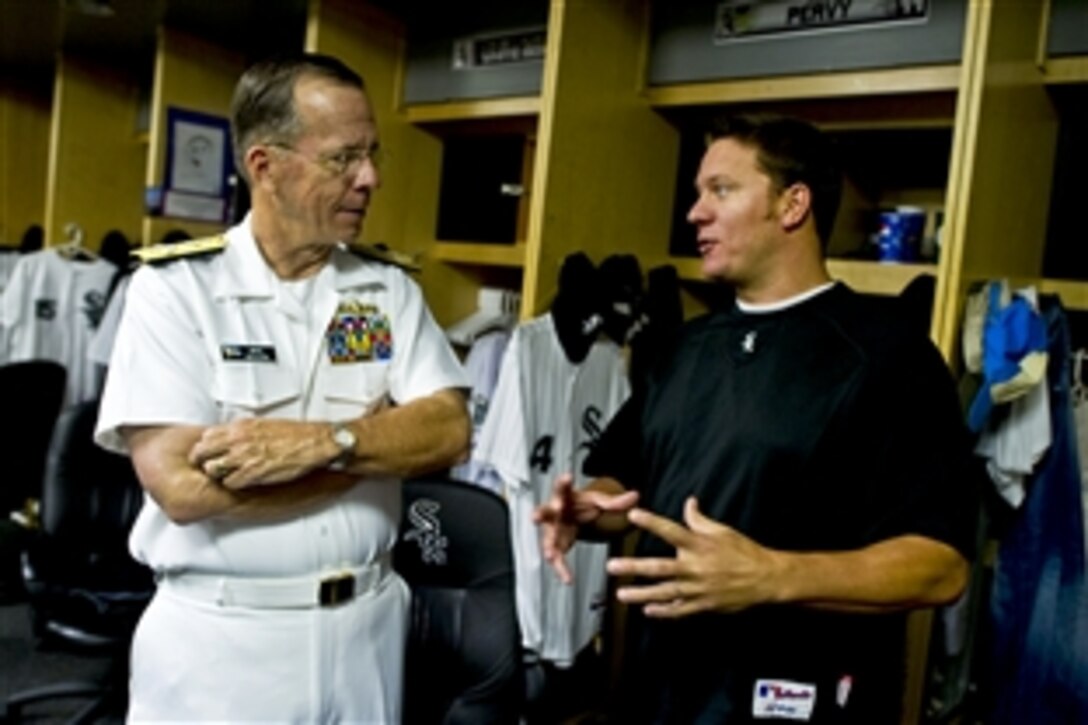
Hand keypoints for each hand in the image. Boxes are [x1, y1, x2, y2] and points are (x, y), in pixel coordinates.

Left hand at [189, 418, 330, 489]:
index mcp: (241, 427)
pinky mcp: (252, 473)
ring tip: (227, 476)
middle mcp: (238, 440)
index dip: (205, 447)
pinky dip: (233, 485)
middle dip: (204, 462)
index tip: (207, 453)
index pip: (206, 436)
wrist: (314, 442)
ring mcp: (244, 457)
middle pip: (202, 453)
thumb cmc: (295, 434)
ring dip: (218, 475)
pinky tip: (243, 482)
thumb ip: (244, 432)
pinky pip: (229, 483)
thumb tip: (232, 438)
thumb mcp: (264, 425)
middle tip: (209, 468)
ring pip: (212, 469)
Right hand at [533, 474, 637, 583]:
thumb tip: (636, 496)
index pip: (563, 488)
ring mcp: (552, 530)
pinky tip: (568, 579)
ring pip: (547, 539)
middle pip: (545, 512)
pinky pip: (557, 559)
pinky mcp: (555, 545)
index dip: (563, 483)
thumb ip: (615, 502)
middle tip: (536, 516)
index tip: (566, 477)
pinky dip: (561, 569)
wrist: (571, 515)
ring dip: (548, 547)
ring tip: (550, 555)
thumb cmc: (581, 505)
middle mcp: (554, 513)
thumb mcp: (598, 501)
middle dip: (540, 514)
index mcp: (565, 497)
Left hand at [607, 497, 782, 617]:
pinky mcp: (703, 606)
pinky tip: (648, 611)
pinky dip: (664, 612)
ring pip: (664, 593)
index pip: (671, 531)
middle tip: (612, 566)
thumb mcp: (723, 531)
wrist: (766, 579)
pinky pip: (680, 611)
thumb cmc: (744, 552)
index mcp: (700, 546)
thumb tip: (689, 503)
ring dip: (641, 594)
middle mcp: (695, 568)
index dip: (652, 522)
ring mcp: (698, 589)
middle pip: (659, 568)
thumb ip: (700, 520)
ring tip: (621, 594)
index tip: (634, 515)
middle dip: (634, 568)